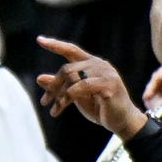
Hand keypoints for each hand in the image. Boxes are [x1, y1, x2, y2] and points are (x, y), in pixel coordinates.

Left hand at [35, 37, 151, 138]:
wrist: (122, 122)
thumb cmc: (100, 107)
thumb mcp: (76, 96)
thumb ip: (61, 86)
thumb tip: (39, 78)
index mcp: (92, 64)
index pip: (71, 50)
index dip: (56, 45)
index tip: (39, 39)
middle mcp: (99, 64)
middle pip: (67, 69)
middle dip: (53, 86)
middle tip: (44, 102)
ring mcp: (106, 73)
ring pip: (72, 78)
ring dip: (59, 96)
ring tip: (53, 111)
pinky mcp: (109, 85)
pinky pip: (80, 88)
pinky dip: (66, 98)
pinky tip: (60, 109)